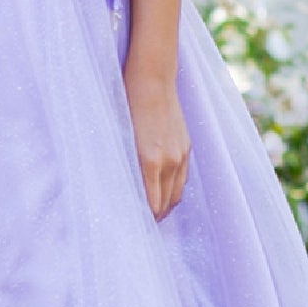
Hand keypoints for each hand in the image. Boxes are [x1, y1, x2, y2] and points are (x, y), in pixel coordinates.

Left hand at [123, 62, 190, 220]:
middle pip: (166, 204)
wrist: (152, 79)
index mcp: (149, 161)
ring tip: (153, 213)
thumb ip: (127, 167)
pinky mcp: (186, 147)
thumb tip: (124, 191)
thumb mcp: (121, 139)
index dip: (144, 219)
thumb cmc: (126, 106)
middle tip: (141, 226)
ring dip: (166, 206)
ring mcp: (181, 154)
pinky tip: (164, 192)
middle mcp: (169, 161)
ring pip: (177, 193)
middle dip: (154, 217)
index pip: (151, 204)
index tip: (132, 227)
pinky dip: (174, 190)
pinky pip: (183, 178)